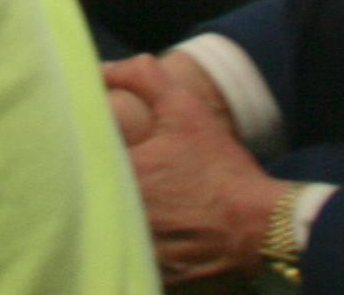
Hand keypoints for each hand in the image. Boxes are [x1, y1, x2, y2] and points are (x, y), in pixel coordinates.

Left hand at [102, 51, 283, 284]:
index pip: (82, 155)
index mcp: (123, 173)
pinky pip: (135, 255)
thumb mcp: (184, 109)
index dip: (86, 147)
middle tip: (117, 172)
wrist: (261, 226)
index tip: (97, 141)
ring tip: (138, 202)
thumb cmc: (221, 168)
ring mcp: (140, 248)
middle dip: (99, 181)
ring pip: (112, 226)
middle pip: (94, 193)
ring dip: (116, 213)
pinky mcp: (156, 273)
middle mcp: (123, 214)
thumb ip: (142, 77)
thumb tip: (102, 69)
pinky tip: (155, 230)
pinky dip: (138, 243)